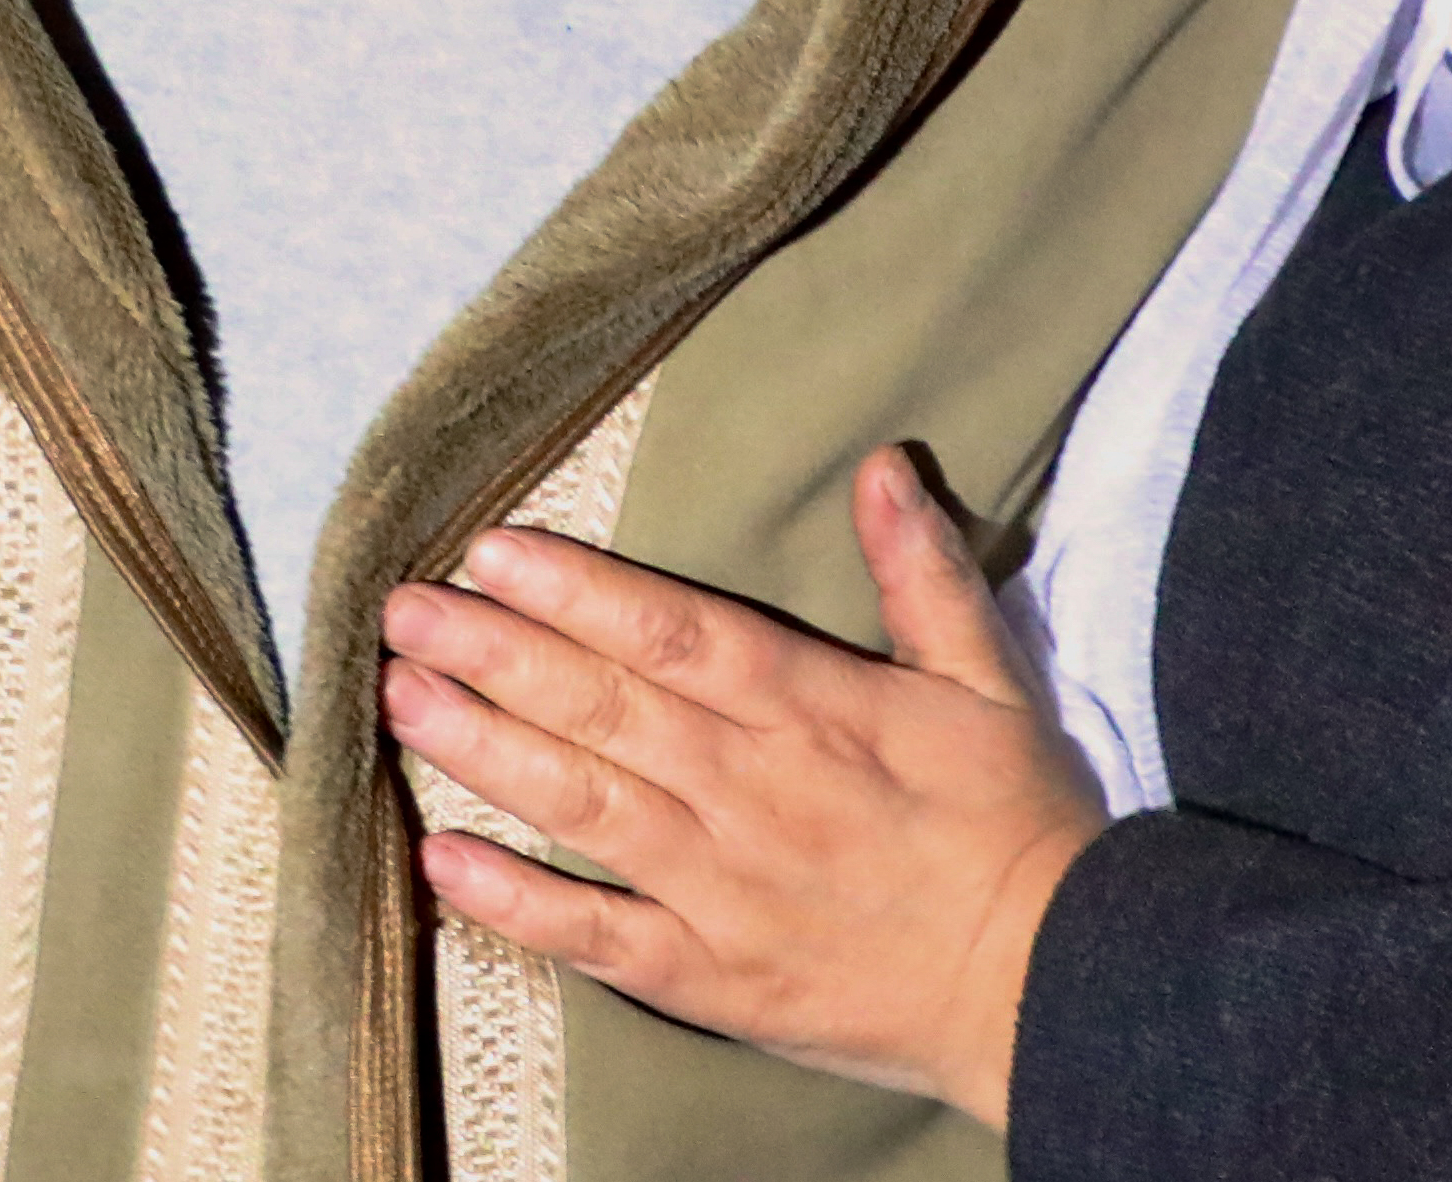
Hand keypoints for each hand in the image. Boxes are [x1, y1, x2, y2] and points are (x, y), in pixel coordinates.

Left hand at [377, 450, 1102, 1127]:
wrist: (1052, 986)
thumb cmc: (1019, 827)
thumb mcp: (987, 680)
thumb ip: (922, 573)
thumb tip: (882, 464)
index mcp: (811, 709)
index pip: (669, 631)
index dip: (573, 588)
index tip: (490, 549)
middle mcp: (750, 791)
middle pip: (601, 705)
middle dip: (491, 651)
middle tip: (400, 609)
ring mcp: (722, 888)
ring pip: (581, 803)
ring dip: (482, 750)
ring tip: (398, 701)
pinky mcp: (713, 976)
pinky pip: (598, 935)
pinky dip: (517, 901)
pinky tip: (443, 860)